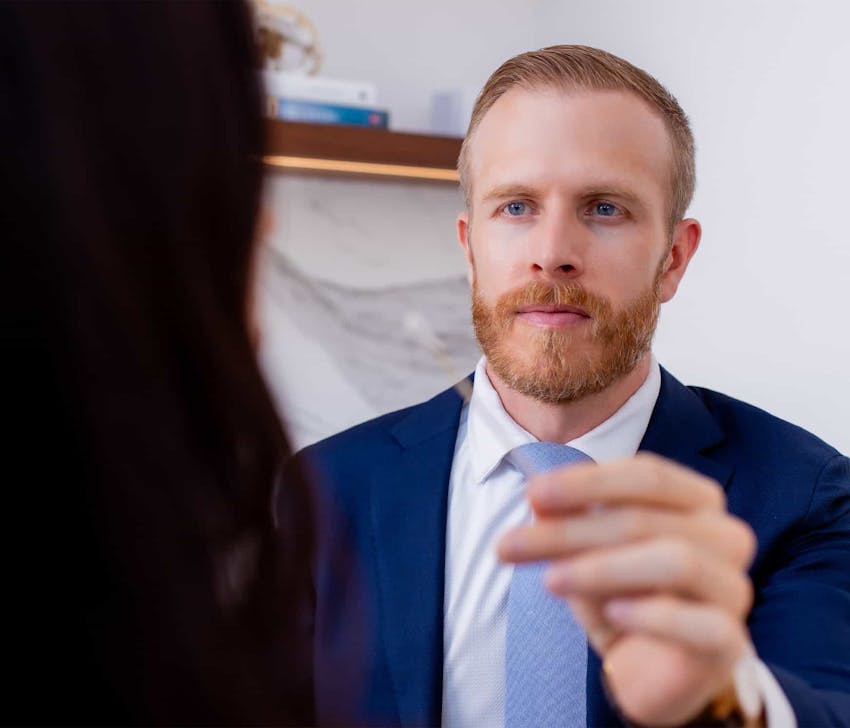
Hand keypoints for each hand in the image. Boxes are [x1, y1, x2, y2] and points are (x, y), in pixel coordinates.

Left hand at [498, 453, 756, 725]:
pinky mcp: (729, 641)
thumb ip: (569, 522)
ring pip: (676, 561)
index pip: (646, 475)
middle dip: (571, 529)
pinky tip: (613, 613)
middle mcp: (725, 535)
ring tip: (550, 580)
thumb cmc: (626, 597)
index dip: (586, 482)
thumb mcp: (586, 555)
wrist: (656, 671)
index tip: (533, 494)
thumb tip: (538, 498)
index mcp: (697, 500)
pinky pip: (701, 624)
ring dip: (603, 567)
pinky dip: (654, 615)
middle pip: (645, 518)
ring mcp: (732, 588)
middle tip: (511, 545)